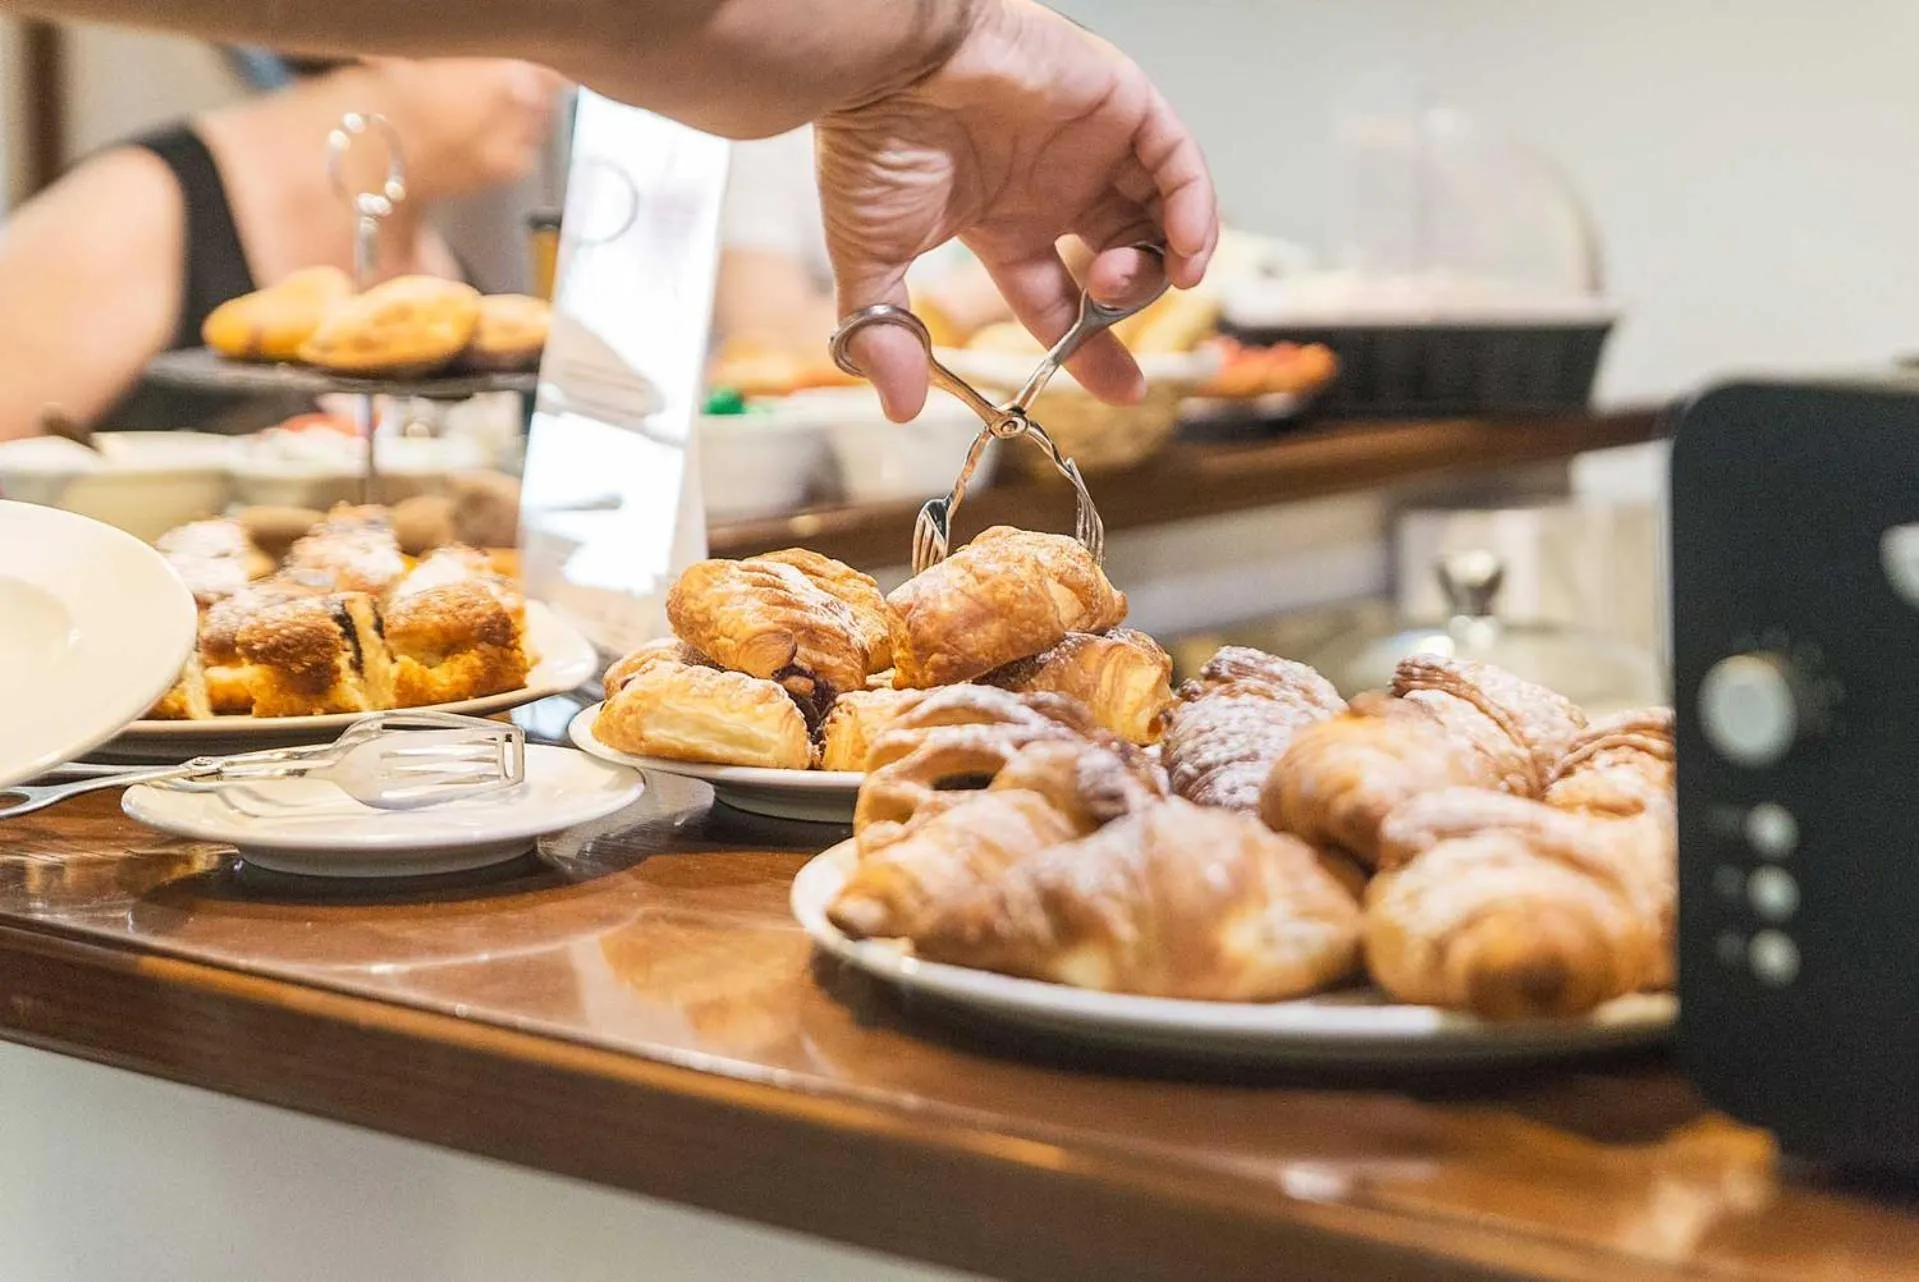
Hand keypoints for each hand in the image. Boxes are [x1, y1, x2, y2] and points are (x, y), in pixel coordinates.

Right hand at [817, 0, 1217, 419]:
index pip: (1059, 300)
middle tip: (1106, 311)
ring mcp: (1088, 144)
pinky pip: (1178, 162)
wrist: (888, 60)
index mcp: (1001, 222)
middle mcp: (1051, 185)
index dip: (1093, 350)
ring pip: (1158, 214)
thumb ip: (889, 335)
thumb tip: (901, 409)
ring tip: (1160, 280)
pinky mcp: (1119, 101)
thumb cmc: (871, 140)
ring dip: (1164, 259)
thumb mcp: (871, 256)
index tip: (1124, 391)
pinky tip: (1186, 248)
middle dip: (1127, 303)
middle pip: (1120, 261)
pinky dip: (1195, 207)